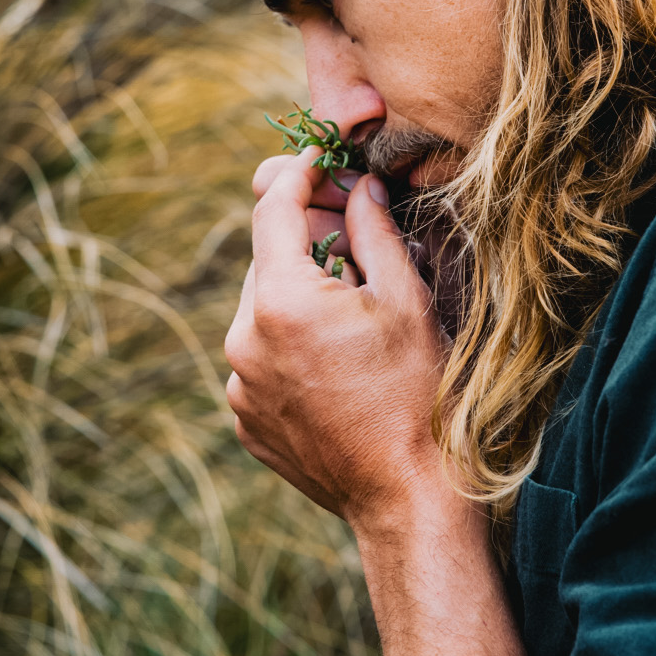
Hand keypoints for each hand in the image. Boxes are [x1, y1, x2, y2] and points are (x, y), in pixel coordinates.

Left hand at [225, 147, 452, 528]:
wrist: (406, 495)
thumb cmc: (417, 395)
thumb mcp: (405, 299)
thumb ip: (374, 232)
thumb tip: (360, 186)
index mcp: (281, 301)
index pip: (273, 210)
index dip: (297, 175)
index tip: (317, 160)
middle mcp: (243, 340)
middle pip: (266, 264)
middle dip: (306, 249)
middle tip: (355, 254)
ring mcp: (238, 385)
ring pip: (261, 315)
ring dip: (297, 303)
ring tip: (352, 324)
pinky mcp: (245, 420)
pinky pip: (259, 363)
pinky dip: (289, 350)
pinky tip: (337, 367)